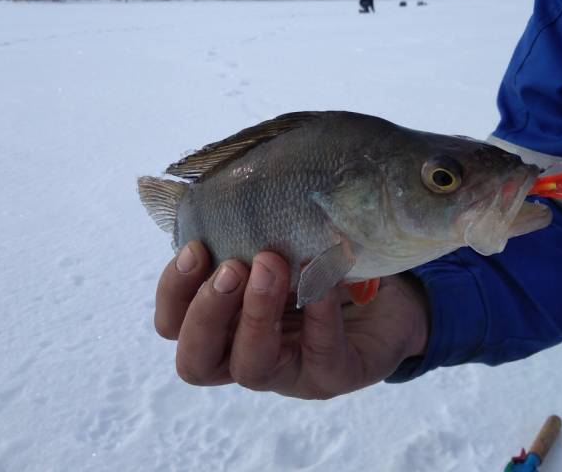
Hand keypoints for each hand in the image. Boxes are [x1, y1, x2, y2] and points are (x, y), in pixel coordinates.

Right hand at [154, 241, 429, 398]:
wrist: (388, 302)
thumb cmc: (321, 269)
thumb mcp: (279, 246)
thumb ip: (249, 232)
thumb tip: (221, 187)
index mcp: (223, 327)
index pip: (173, 325)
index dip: (174, 291)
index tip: (196, 246)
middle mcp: (247, 356)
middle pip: (196, 362)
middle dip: (207, 312)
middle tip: (233, 266)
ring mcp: (289, 373)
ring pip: (250, 367)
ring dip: (255, 314)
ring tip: (272, 265)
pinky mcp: (333, 375)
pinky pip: (321, 351)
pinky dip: (320, 311)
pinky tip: (323, 276)